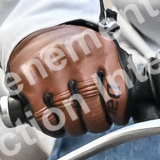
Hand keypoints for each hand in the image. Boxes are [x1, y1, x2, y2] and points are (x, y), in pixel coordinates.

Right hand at [6, 24, 128, 134]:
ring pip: (70, 117)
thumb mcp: (99, 47)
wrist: (35, 30)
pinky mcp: (28, 81)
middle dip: (97, 124)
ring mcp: (49, 69)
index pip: (117, 92)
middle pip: (93, 108)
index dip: (118, 112)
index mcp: (98, 48)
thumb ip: (115, 69)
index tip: (117, 118)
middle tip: (96, 124)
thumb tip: (131, 102)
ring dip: (76, 128)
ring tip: (78, 125)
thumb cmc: (70, 46)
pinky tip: (58, 123)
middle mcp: (74, 57)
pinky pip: (45, 117)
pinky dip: (53, 127)